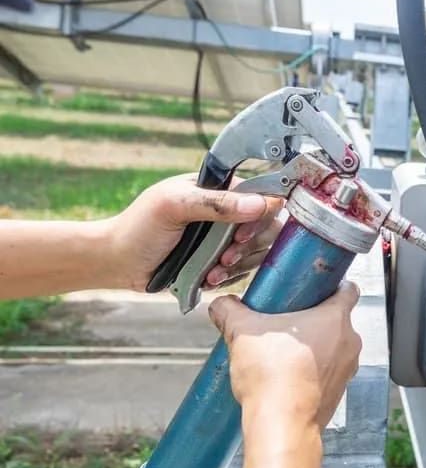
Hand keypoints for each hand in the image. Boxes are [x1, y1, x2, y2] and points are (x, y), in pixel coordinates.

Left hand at [108, 174, 284, 291]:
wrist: (117, 262)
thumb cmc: (138, 227)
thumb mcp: (174, 206)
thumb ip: (216, 203)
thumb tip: (259, 203)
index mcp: (218, 189)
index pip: (261, 196)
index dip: (260, 218)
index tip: (240, 235)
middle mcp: (226, 212)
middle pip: (266, 228)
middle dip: (248, 247)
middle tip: (226, 257)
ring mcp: (224, 238)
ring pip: (257, 252)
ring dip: (238, 266)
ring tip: (212, 271)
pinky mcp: (220, 261)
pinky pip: (243, 271)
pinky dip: (229, 278)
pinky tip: (208, 278)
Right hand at [208, 284, 362, 436]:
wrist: (282, 424)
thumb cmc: (272, 376)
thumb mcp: (242, 332)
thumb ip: (230, 311)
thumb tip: (222, 306)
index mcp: (335, 319)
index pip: (348, 290)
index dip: (333, 285)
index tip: (315, 287)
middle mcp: (349, 343)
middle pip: (336, 320)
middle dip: (314, 319)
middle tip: (287, 322)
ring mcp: (347, 369)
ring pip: (334, 348)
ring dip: (314, 347)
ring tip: (284, 352)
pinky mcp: (339, 392)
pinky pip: (328, 372)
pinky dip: (314, 371)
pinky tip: (289, 375)